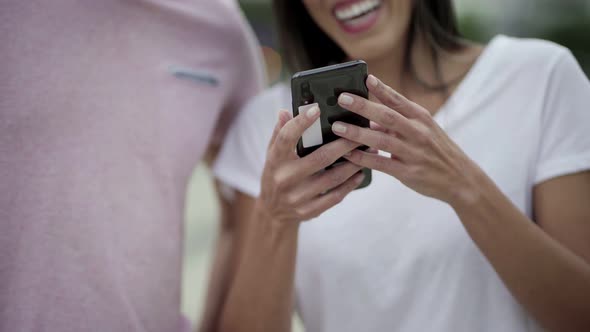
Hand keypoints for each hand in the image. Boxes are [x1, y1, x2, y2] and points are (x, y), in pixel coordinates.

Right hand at [257, 107, 365, 225]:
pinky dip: (350, 184)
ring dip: (354, 164)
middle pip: (321, 158)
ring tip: (368, 151)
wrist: (272, 211)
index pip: (287, 138)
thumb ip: (280, 132)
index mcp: (275, 160)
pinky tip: (360, 173)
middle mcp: (285, 179)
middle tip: (362, 133)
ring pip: (333, 178)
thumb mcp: (272, 153)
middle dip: (345, 144)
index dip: (301, 123)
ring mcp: (297, 197)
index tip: (317, 109)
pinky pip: (335, 196)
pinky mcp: (309, 211)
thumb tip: (286, 111)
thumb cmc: (276, 173)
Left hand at [331, 74, 482, 204]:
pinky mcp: (409, 172)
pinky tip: (348, 154)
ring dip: (357, 133)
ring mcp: (413, 152)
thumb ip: (398, 123)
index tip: (366, 78)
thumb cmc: (436, 151)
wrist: (460, 178)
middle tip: (342, 99)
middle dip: (363, 106)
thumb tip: (369, 118)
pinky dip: (363, 158)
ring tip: (337, 127)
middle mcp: (418, 132)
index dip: (382, 89)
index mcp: (421, 118)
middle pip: (387, 116)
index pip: (398, 100)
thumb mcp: (423, 130)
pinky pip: (381, 163)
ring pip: (381, 140)